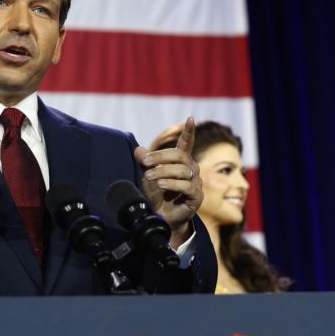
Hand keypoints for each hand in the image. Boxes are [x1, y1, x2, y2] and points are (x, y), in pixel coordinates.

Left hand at [134, 116, 202, 242]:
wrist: (160, 217)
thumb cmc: (157, 194)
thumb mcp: (147, 175)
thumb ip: (144, 161)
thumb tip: (138, 149)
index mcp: (181, 162)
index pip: (187, 144)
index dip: (189, 132)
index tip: (190, 118)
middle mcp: (191, 170)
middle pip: (179, 155)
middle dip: (160, 156)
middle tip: (145, 162)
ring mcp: (196, 183)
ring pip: (181, 170)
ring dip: (162, 171)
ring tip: (148, 176)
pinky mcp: (196, 196)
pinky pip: (186, 186)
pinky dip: (171, 184)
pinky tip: (160, 184)